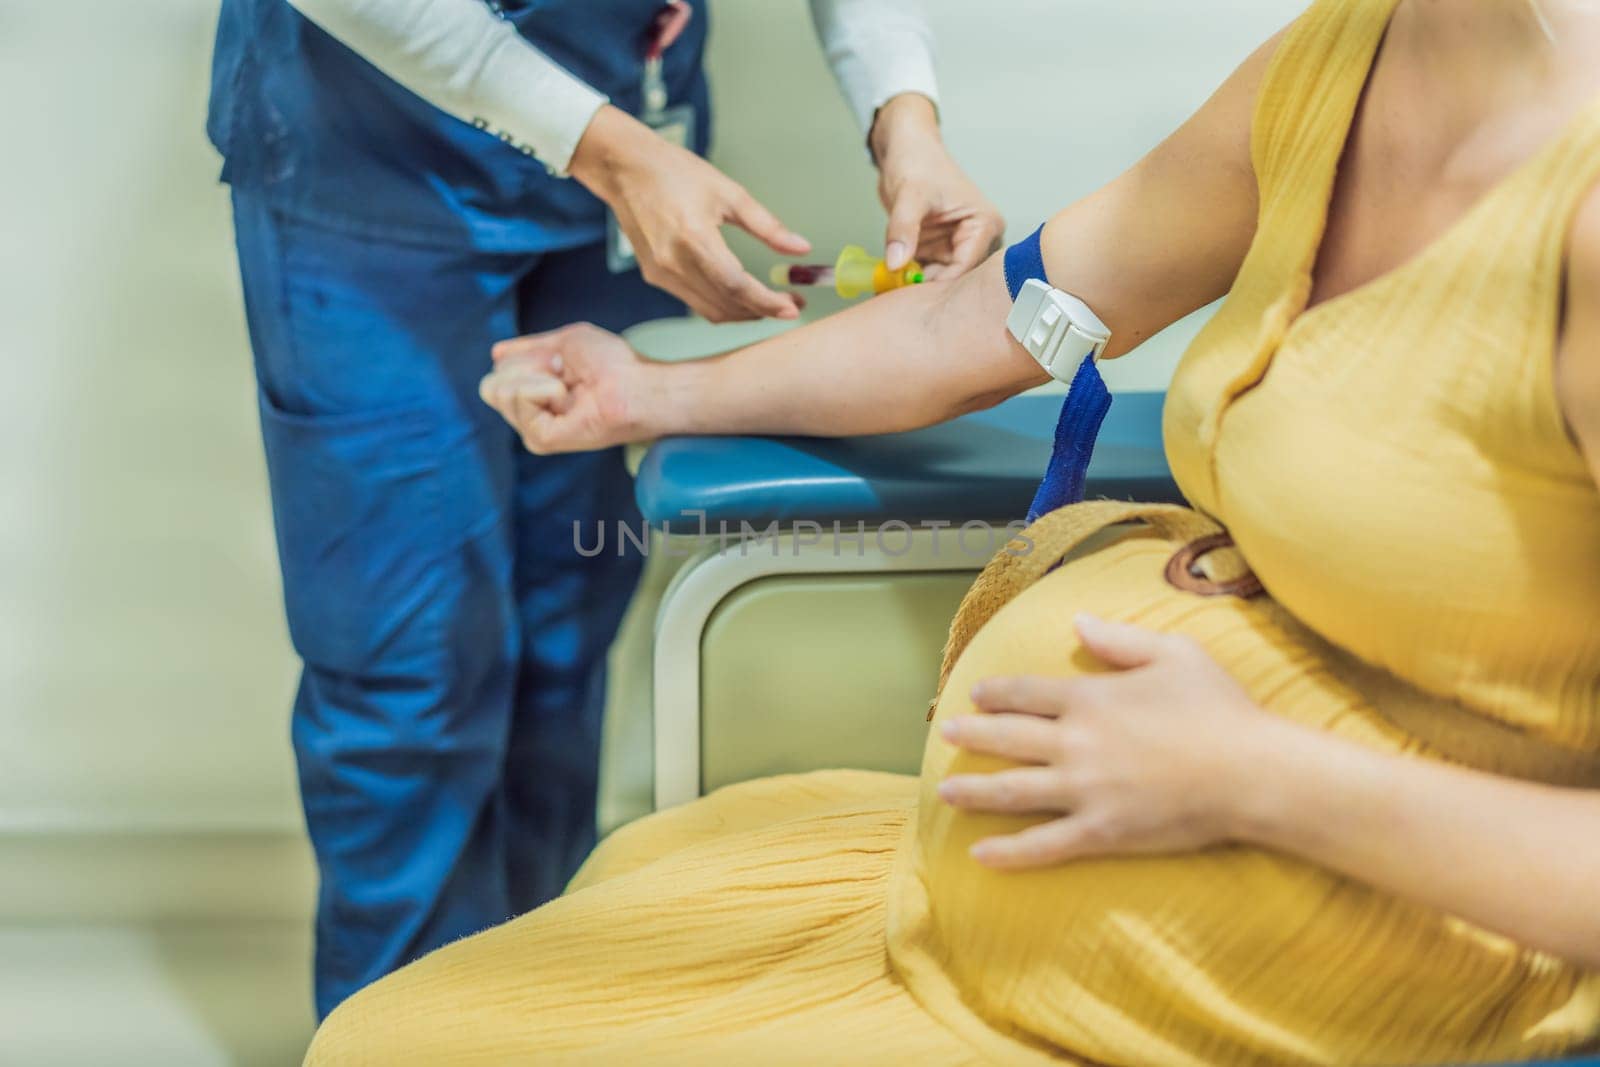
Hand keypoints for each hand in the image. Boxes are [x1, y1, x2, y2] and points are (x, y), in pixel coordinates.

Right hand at [478, 323, 658, 453]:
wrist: (636, 383)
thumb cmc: (612, 363)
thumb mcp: (563, 342)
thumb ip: (528, 349)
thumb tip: (496, 353)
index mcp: (534, 396)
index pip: (497, 373)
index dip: (527, 357)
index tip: (561, 361)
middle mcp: (530, 417)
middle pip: (490, 386)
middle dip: (525, 366)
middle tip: (563, 372)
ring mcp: (534, 431)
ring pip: (499, 392)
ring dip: (536, 375)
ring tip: (568, 385)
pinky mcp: (541, 439)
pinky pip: (517, 400)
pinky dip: (543, 387)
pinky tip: (566, 396)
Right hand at [571, 106, 810, 322]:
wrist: (625, 169)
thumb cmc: (675, 173)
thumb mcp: (729, 193)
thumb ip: (767, 226)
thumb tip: (801, 249)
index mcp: (694, 239)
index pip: (737, 286)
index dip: (768, 302)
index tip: (793, 307)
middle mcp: (674, 263)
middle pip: (726, 305)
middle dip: (762, 311)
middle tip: (790, 305)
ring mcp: (661, 273)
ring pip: (710, 310)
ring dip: (742, 313)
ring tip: (769, 303)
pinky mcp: (654, 276)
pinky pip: (694, 302)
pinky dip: (721, 305)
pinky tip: (739, 296)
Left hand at [870, 94, 1004, 279]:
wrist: (905, 148)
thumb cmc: (918, 160)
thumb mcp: (909, 195)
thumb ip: (903, 229)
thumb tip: (897, 264)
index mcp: (984, 224)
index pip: (966, 267)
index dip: (939, 284)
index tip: (913, 298)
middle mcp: (975, 239)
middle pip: (954, 279)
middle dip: (926, 288)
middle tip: (897, 296)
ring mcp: (954, 246)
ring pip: (937, 279)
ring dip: (914, 285)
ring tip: (891, 289)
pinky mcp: (936, 249)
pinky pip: (923, 272)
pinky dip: (907, 277)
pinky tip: (890, 282)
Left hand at [936, 613, 1283, 868]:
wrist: (1252, 771)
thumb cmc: (1220, 709)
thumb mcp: (1174, 653)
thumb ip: (1120, 639)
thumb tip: (1078, 621)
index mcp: (1090, 698)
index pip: (1027, 693)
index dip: (997, 694)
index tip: (976, 695)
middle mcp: (1076, 743)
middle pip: (1008, 738)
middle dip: (973, 736)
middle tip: (946, 735)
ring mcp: (1084, 790)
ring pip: (1013, 791)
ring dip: (974, 791)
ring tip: (945, 793)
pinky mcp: (1100, 831)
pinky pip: (1044, 844)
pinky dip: (1009, 852)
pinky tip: (980, 854)